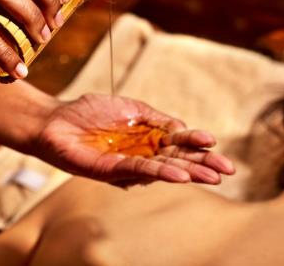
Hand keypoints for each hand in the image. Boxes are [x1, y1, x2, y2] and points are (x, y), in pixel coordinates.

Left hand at [30, 94, 234, 185]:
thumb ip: (157, 119)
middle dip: (202, 165)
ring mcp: (127, 164)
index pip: (179, 143)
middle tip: (227, 170)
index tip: (215, 144)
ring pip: (163, 169)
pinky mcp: (110, 172)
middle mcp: (141, 155)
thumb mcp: (132, 108)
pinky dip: (160, 172)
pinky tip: (179, 175)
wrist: (56, 118)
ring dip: (187, 172)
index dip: (197, 144)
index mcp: (148, 139)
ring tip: (211, 176)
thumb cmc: (91, 112)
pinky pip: (139, 171)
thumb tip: (182, 127)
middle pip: (177, 160)